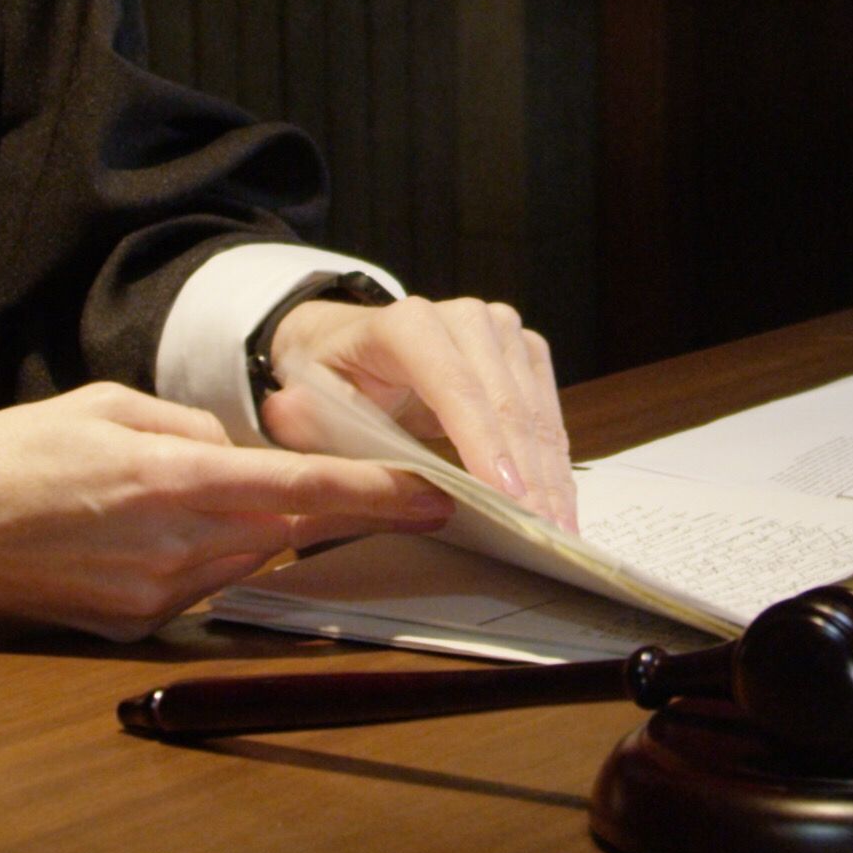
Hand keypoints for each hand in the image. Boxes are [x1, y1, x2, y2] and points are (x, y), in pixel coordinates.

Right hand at [0, 383, 448, 638]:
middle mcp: (169, 551)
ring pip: (245, 560)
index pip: (298, 492)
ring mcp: (151, 601)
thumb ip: (189, 427)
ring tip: (206, 495)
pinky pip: (200, 587)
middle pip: (282, 530)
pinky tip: (160, 530)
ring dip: (253, 529)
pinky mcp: (131, 628)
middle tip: (352, 480)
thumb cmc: (6, 455)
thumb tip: (246, 451)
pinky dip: (204, 556)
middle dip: (315, 507)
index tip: (436, 497)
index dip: (374, 497)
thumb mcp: (104, 406)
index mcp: (166, 483)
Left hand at [266, 292, 577, 531]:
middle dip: (529, 474)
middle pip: (507, 403)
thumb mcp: (309, 403)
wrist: (346, 345)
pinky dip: (555, 462)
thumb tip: (291, 417)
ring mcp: (501, 330)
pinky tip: (559, 505)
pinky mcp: (524, 350)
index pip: (456, 386)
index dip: (484, 442)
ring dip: (552, 476)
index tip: (508, 497)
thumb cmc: (329, 381)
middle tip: (545, 536)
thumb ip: (312, 422)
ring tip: (561, 533)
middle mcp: (464, 317)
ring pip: (537, 411)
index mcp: (407, 323)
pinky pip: (548, 411)